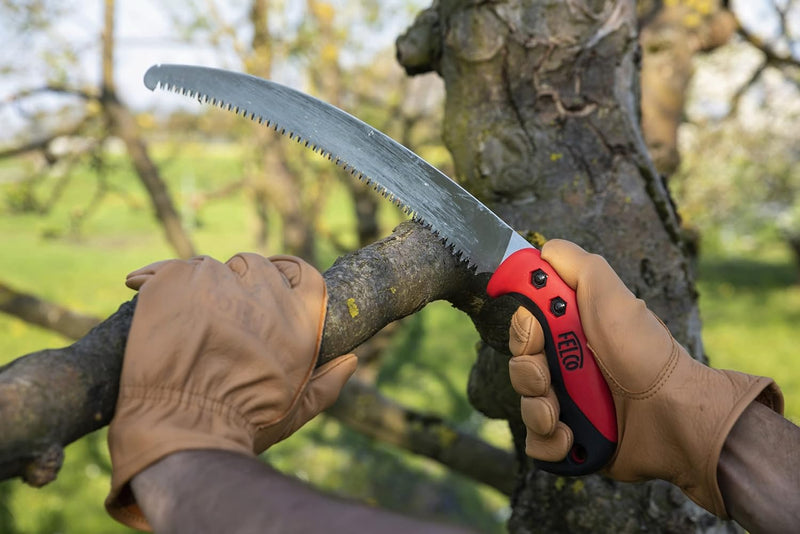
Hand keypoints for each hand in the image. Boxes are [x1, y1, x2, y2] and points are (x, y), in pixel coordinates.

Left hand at [105, 253, 356, 529]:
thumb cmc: (245, 423)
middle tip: (220, 314)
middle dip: (240, 282)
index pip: (302, 272)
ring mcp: (219, 281)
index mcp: (300, 315)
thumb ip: (327, 384)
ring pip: (210, 267)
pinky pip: (167, 268)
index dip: (285, 273)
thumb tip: (352, 361)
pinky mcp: (176, 281)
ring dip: (201, 285)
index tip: (270, 280)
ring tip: (183, 319)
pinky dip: (154, 279)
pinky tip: (141, 290)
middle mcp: (264, 290)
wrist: (185, 429)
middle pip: (254, 265)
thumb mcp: (296, 410)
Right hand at [507, 239, 781, 516]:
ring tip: (564, 414)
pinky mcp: (574, 443)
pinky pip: (537, 446)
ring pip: (525, 408)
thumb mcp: (610, 295)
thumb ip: (575, 265)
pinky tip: (572, 438)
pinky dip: (551, 443)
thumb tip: (541, 250)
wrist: (674, 416)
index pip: (524, 329)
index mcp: (572, 333)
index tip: (536, 333)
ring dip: (540, 410)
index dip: (522, 331)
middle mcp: (569, 368)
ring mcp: (571, 407)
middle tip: (550, 374)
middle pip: (519, 368)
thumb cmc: (644, 353)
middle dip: (529, 372)